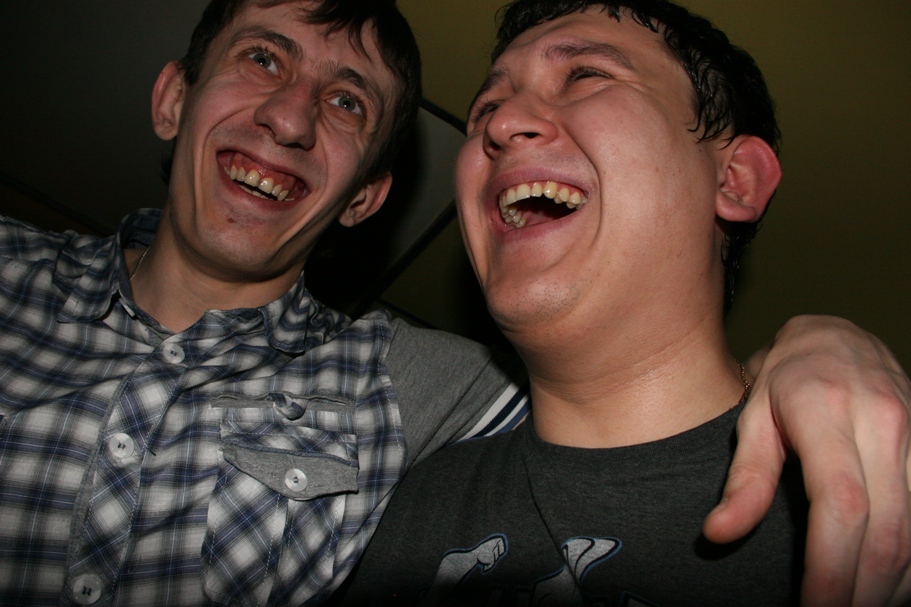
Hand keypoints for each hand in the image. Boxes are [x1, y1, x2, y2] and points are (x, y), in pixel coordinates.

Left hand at [703, 315, 910, 604]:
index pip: (841, 505)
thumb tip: (717, 533)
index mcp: (830, 413)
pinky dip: (910, 559)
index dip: (831, 566)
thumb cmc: (785, 380)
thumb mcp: (752, 418)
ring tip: (854, 603)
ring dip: (892, 582)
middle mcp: (885, 422)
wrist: (837, 338)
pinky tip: (886, 581)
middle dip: (863, 588)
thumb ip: (744, 478)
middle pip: (888, 530)